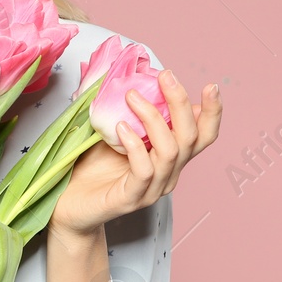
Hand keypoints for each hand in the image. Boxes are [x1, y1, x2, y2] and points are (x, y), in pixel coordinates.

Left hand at [49, 69, 221, 238]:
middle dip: (181, 102)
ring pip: (171, 151)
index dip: (213, 112)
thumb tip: (137, 77)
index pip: (203, 136)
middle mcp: (168, 174)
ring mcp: (152, 189)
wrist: (68, 205)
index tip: (211, 86)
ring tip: (132, 97)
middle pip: (191, 138)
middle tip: (164, 76)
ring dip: (154, 118)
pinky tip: (120, 127)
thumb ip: (133, 111)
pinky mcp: (131, 199)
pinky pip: (144, 171)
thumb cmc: (92, 166)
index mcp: (170, 158)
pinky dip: (135, 145)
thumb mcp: (115, 131)